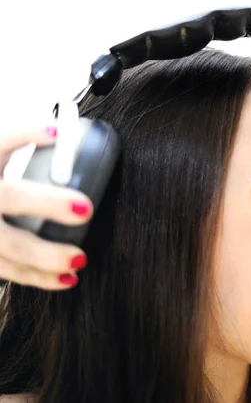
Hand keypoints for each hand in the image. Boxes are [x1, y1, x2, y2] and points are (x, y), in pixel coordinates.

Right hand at [0, 126, 92, 289]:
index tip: (58, 130)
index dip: (25, 133)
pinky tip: (66, 279)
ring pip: (7, 246)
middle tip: (84, 210)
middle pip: (10, 198)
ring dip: (46, 256)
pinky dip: (38, 277)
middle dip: (48, 204)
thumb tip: (66, 137)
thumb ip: (15, 150)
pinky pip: (8, 270)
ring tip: (80, 259)